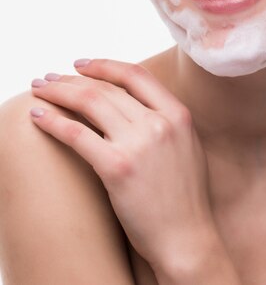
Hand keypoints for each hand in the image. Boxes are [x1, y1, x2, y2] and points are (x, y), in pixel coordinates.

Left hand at [30, 59, 215, 273]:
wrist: (187, 238)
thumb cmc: (184, 197)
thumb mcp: (185, 145)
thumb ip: (163, 120)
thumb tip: (130, 104)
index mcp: (177, 114)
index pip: (136, 75)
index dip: (105, 65)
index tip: (82, 65)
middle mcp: (159, 122)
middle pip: (106, 87)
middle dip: (72, 79)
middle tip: (50, 78)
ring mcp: (138, 143)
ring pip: (89, 102)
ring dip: (59, 92)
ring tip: (41, 90)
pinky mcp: (117, 167)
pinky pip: (77, 134)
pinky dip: (54, 121)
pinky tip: (39, 116)